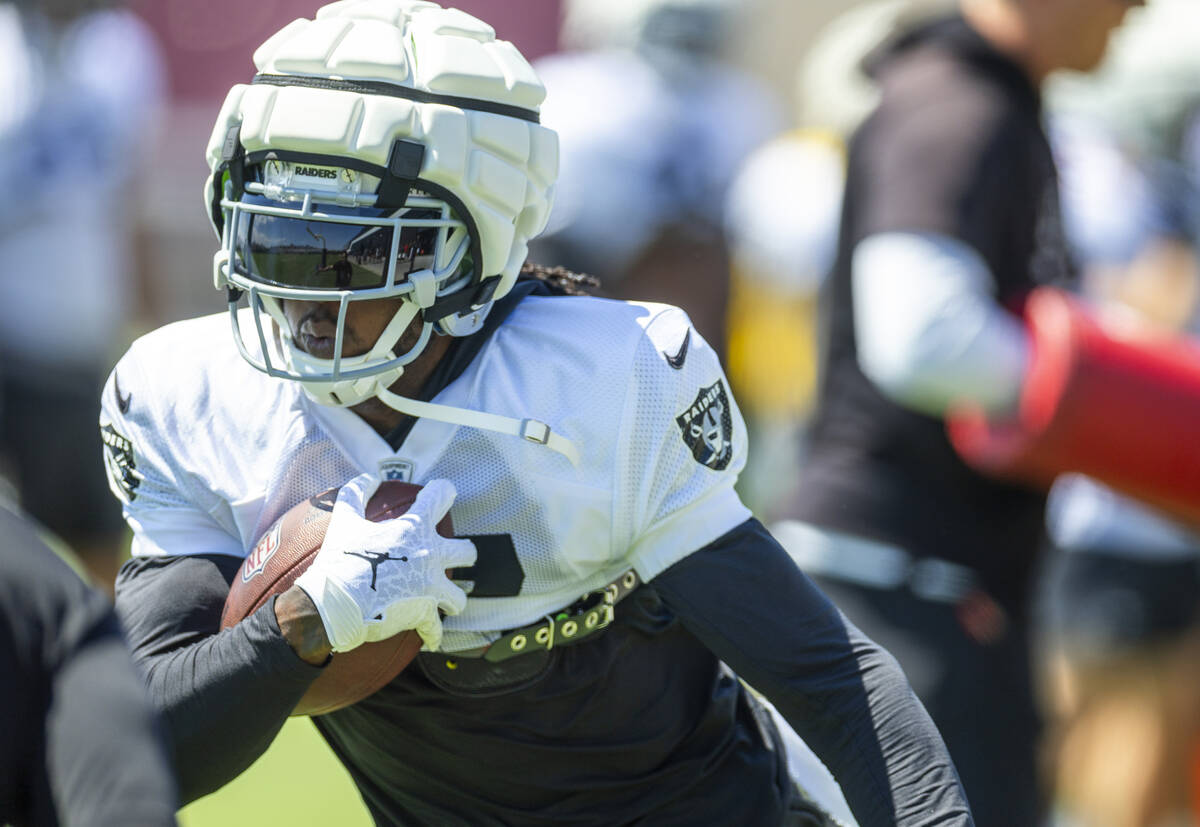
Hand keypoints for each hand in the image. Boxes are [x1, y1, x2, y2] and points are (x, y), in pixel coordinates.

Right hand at [293, 474, 476, 651]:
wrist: (334, 604)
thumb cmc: (339, 560)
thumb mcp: (344, 521)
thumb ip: (355, 494)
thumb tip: (367, 477)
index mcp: (414, 528)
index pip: (441, 497)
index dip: (444, 491)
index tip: (444, 492)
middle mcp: (431, 555)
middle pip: (467, 551)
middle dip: (463, 555)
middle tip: (452, 558)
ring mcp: (431, 586)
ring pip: (459, 596)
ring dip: (452, 599)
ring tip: (444, 602)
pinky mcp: (424, 613)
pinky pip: (436, 629)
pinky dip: (432, 635)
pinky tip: (431, 638)